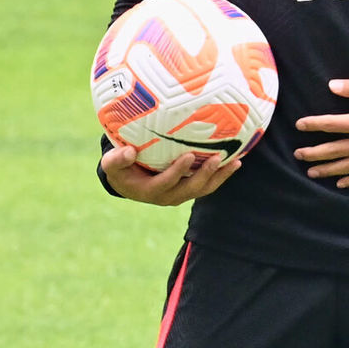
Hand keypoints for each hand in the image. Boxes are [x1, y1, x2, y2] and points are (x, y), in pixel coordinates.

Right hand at [99, 144, 241, 204]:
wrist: (128, 182)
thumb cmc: (120, 169)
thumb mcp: (112, 165)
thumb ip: (117, 159)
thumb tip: (129, 151)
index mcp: (149, 191)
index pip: (166, 183)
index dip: (177, 172)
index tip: (188, 156)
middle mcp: (168, 196)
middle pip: (190, 189)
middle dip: (204, 175)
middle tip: (217, 158)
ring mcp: (181, 194)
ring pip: (203, 189)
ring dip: (219, 177)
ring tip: (236, 163)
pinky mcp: (189, 188)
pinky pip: (208, 184)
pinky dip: (221, 175)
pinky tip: (236, 161)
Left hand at [294, 77, 348, 188]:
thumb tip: (331, 86)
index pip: (330, 124)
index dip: (312, 124)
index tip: (299, 125)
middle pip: (333, 150)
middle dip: (313, 152)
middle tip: (298, 155)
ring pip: (346, 166)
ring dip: (327, 169)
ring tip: (311, 172)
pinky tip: (341, 184)